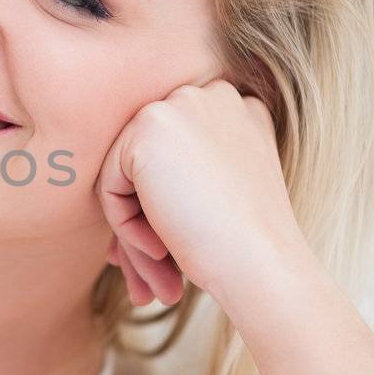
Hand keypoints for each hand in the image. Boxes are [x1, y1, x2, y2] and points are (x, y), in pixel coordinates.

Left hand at [95, 78, 303, 310]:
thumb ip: (179, 179)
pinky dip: (124, 225)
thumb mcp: (217, 198)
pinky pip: (110, 184)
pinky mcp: (150, 126)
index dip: (163, 207)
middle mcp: (212, 95)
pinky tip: (160, 248)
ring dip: (133, 230)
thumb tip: (124, 198)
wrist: (263, 265)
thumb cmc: (244, 247)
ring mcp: (181, 105)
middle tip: (151, 279)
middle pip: (147, 162)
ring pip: (125, 174)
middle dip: (142, 222)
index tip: (166, 255)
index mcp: (238, 111)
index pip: (172, 156)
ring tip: (157, 277)